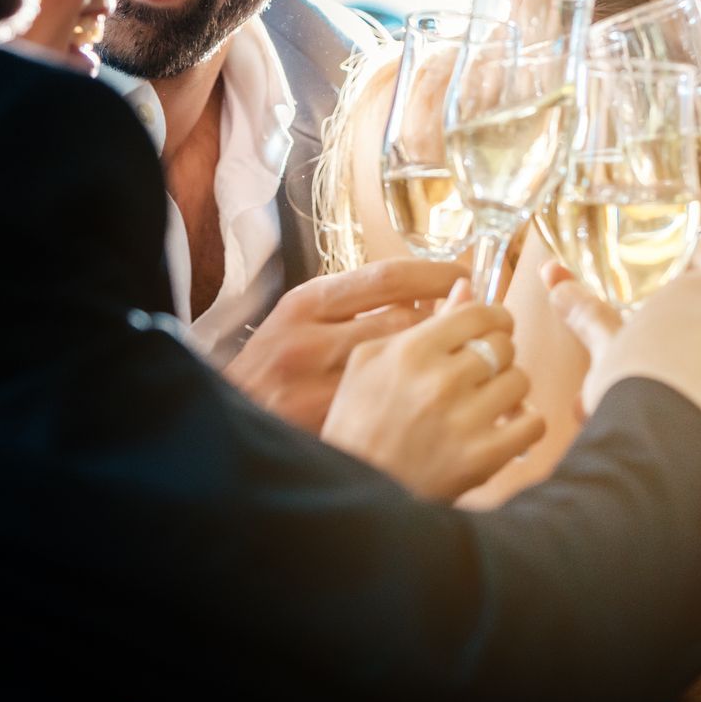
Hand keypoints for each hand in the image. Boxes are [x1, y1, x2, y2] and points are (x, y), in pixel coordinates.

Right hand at [225, 258, 464, 432]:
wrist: (228, 424)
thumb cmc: (274, 365)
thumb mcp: (302, 317)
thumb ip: (356, 299)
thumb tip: (431, 285)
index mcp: (304, 304)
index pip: (387, 277)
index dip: (435, 274)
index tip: (465, 275)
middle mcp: (309, 342)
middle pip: (402, 321)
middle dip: (445, 321)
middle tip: (472, 323)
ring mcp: (317, 389)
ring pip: (403, 366)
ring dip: (440, 361)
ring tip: (457, 359)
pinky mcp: (328, 428)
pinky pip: (393, 407)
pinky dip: (420, 398)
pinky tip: (435, 397)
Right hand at [322, 282, 545, 500]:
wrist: (353, 488)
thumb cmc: (358, 422)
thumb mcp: (372, 361)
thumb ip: (422, 322)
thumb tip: (468, 287)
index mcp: (412, 351)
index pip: (479, 313)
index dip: (493, 318)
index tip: (493, 328)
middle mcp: (440, 382)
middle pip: (504, 344)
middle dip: (498, 355)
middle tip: (482, 373)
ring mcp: (463, 421)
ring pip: (521, 381)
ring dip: (508, 391)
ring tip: (487, 404)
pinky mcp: (481, 458)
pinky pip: (532, 423)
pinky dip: (523, 425)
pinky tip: (503, 429)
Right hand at [544, 260, 700, 462]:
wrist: (670, 443)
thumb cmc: (635, 382)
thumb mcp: (605, 346)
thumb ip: (588, 315)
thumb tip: (556, 283)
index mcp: (698, 290)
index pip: (684, 295)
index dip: (658, 325)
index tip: (641, 347)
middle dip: (675, 362)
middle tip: (642, 388)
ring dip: (695, 391)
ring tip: (658, 417)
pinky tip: (690, 435)